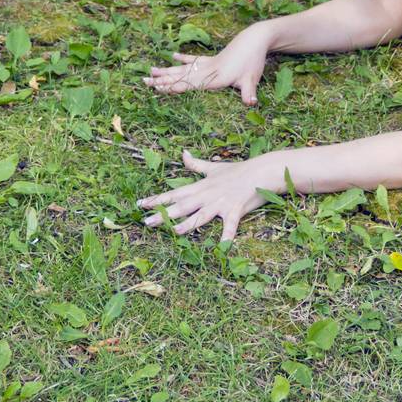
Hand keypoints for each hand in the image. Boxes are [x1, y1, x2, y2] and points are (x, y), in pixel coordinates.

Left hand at [137, 150, 284, 241]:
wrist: (261, 171)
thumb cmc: (237, 170)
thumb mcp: (213, 167)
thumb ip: (195, 164)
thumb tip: (182, 153)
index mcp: (200, 187)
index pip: (174, 193)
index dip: (157, 198)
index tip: (140, 204)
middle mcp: (207, 195)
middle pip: (182, 206)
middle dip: (163, 213)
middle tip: (146, 222)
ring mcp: (220, 203)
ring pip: (201, 215)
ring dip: (188, 224)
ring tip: (174, 231)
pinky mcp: (235, 210)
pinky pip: (230, 226)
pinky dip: (227, 237)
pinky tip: (222, 248)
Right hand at [142, 26, 269, 105]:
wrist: (255, 39)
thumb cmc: (254, 61)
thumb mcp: (252, 78)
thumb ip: (249, 92)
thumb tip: (251, 103)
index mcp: (214, 77)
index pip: (189, 84)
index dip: (173, 87)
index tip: (158, 89)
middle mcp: (207, 70)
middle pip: (180, 76)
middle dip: (162, 80)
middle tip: (144, 81)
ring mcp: (208, 63)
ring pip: (183, 68)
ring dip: (167, 70)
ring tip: (150, 70)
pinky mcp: (212, 58)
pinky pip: (194, 59)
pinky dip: (183, 58)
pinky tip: (172, 55)